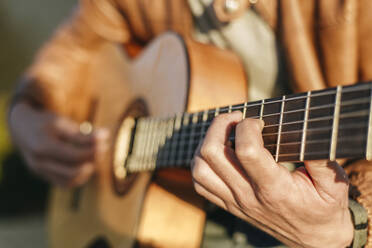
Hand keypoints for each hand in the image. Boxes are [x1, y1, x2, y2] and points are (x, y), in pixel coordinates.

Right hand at [9, 103, 108, 187]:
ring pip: (70, 180)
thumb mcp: (62, 123)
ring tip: (96, 156)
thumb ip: (82, 133)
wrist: (21, 128)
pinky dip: (79, 176)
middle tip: (104, 148)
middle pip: (73, 170)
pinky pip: (65, 183)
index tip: (105, 140)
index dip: (93, 150)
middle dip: (92, 161)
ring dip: (87, 171)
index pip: (75, 155)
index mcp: (43, 147)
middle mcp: (39, 163)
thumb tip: (106, 136)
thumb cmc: (45, 122)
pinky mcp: (44, 176)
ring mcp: (40, 172)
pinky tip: (87, 164)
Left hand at [191, 111, 352, 247]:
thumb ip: (321, 158)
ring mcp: (234, 201)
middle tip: (236, 118)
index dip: (248, 126)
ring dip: (206, 143)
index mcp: (274, 188)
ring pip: (200, 169)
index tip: (259, 121)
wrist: (314, 240)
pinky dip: (202, 163)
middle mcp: (248, 195)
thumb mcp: (333, 184)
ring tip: (224, 133)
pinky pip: (201, 183)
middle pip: (213, 154)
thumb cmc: (324, 209)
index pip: (247, 150)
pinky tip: (218, 152)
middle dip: (219, 125)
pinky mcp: (228, 205)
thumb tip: (306, 131)